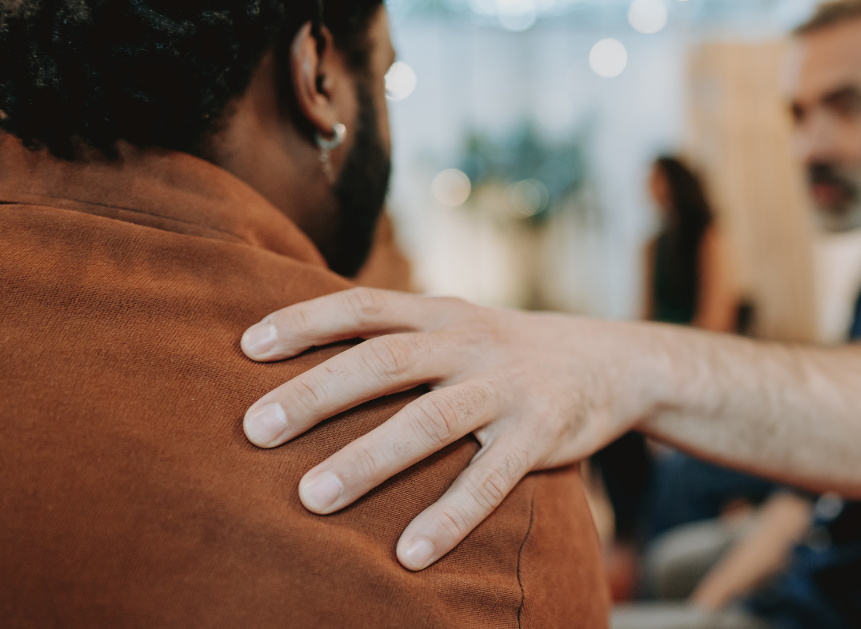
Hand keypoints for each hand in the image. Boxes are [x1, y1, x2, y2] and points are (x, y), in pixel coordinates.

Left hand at [239, 288, 663, 569]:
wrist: (613, 361)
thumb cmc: (511, 353)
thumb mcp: (460, 324)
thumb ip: (402, 334)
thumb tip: (309, 358)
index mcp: (442, 313)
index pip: (364, 306)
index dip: (305, 321)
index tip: (246, 347)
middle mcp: (470, 342)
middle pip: (384, 360)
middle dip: (316, 394)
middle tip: (256, 429)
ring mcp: (507, 387)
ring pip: (429, 420)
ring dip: (368, 459)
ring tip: (312, 497)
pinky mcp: (540, 434)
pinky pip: (489, 480)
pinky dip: (449, 517)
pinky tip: (409, 554)